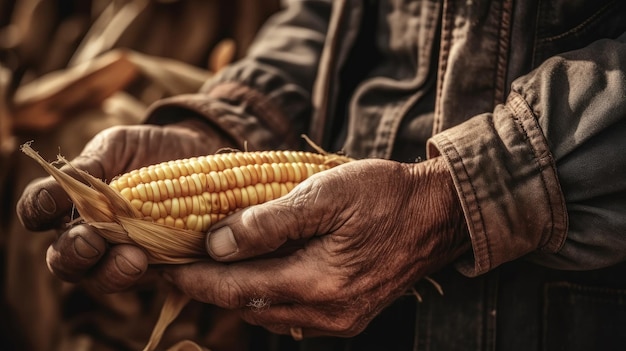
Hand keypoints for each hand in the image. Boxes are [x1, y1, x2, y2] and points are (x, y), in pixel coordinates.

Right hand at [16, 119, 230, 291]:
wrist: (199, 154)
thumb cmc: (149, 149)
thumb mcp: (118, 146)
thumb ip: (91, 164)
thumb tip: (64, 180)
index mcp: (70, 204)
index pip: (38, 211)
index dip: (38, 209)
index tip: (52, 204)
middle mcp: (88, 236)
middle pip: (64, 258)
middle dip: (74, 252)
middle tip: (93, 241)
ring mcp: (120, 256)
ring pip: (100, 278)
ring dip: (111, 272)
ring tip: (134, 259)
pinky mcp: (156, 268)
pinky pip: (146, 280)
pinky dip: (150, 273)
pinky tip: (160, 262)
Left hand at [163, 157, 470, 337]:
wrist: (437, 214)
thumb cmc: (385, 195)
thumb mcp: (325, 195)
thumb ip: (269, 222)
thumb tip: (217, 242)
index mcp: (319, 283)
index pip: (239, 288)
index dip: (197, 279)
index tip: (164, 267)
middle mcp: (327, 313)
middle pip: (250, 306)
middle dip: (210, 288)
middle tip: (177, 267)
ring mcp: (339, 319)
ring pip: (269, 313)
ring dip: (237, 292)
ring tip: (210, 269)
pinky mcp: (348, 315)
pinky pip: (292, 314)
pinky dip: (266, 295)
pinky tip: (257, 274)